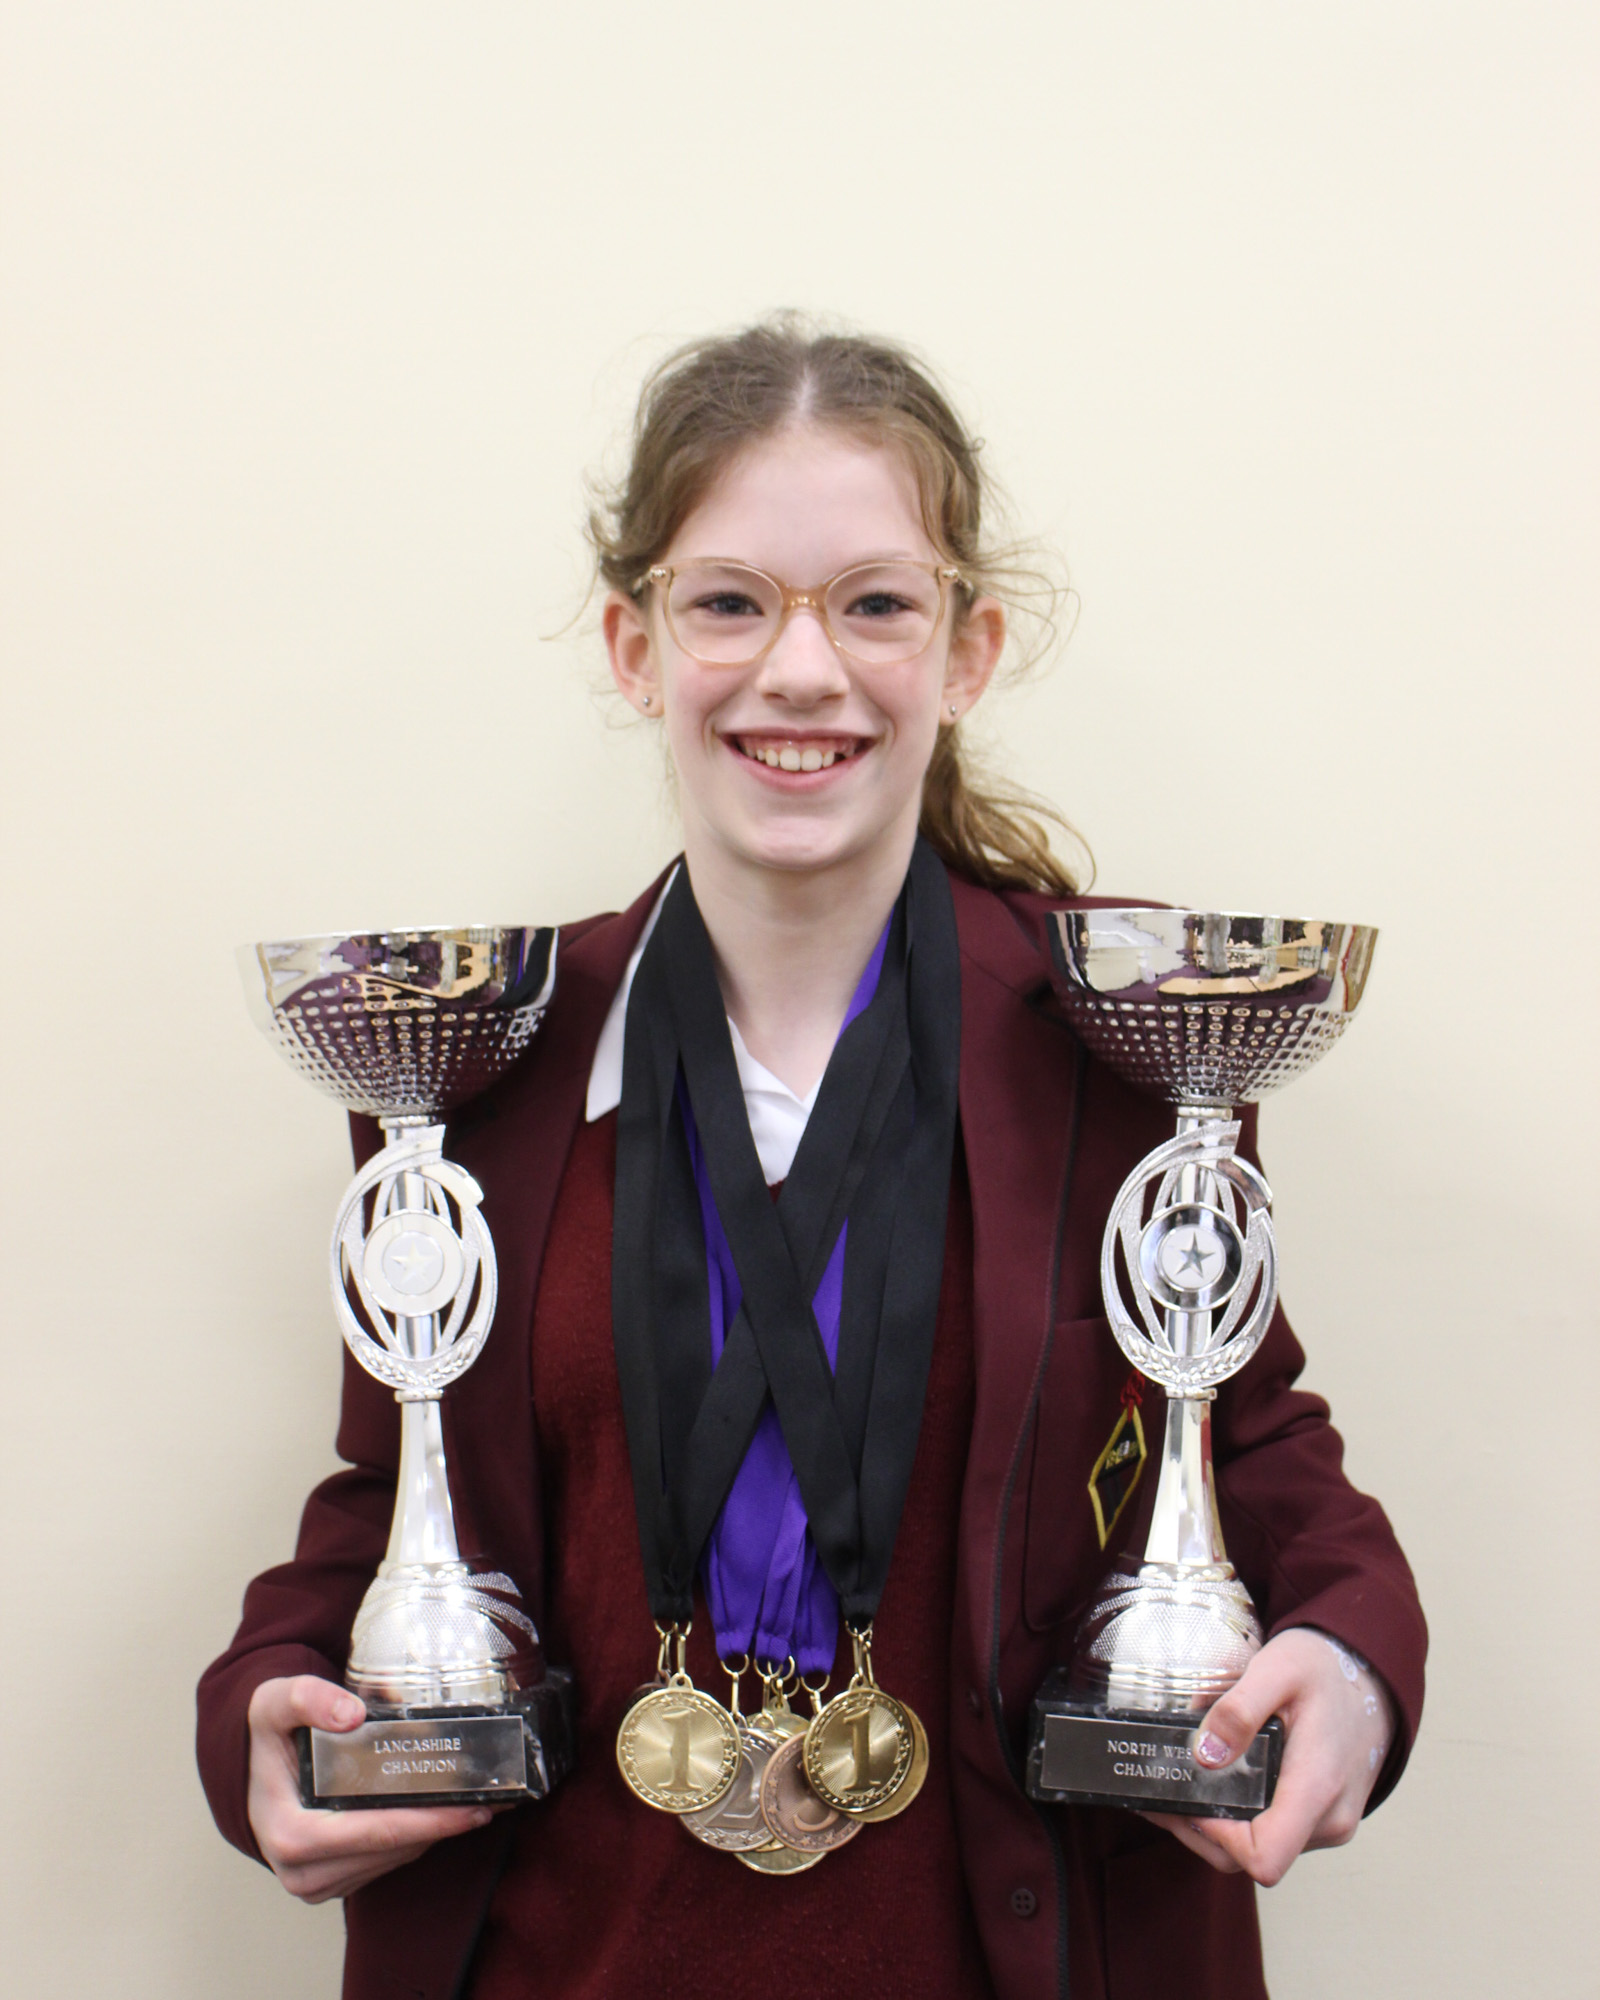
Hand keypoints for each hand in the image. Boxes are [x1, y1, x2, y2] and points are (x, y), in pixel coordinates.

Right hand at [246, 1675, 494, 1902]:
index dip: (428, 1822)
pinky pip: (385, 1863)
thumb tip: (352, 1714)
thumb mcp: (274, 1703)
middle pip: (391, 1852)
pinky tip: (441, 1812)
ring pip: (393, 1861)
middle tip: (490, 1800)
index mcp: (290, 1836)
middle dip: (442, 1827)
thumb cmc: (268, 1735)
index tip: (472, 1807)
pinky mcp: (332, 1881)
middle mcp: (302, 1871)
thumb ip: (306, 1698)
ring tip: (474, 1802)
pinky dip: (415, 1838)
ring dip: (433, 1834)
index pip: (374, 1834)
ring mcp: (317, 1882)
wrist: (254, 1763)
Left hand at [1142, 1626, 1394, 1886]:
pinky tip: (1213, 1787)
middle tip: (1162, 1792)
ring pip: (1259, 1850)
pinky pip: (1273, 1836)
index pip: (1265, 1856)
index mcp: (1318, 1788)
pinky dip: (1238, 1821)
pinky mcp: (1320, 1819)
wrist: (1369, 1676)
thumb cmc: (1325, 1671)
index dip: (1218, 1838)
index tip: (1190, 1800)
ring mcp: (1327, 1824)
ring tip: (1179, 1786)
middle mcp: (1327, 1821)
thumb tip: (1204, 1756)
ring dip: (1214, 1828)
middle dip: (1200, 1830)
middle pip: (1250, 1859)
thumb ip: (1239, 1710)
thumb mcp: (1278, 1669)